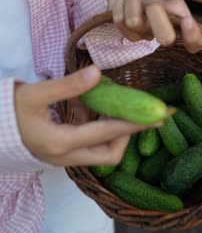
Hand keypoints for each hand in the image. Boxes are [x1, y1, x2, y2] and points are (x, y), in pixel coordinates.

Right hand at [15, 66, 154, 166]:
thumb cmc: (9, 110)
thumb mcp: (36, 93)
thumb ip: (68, 86)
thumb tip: (97, 73)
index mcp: (61, 143)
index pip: (107, 135)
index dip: (134, 125)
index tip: (156, 117)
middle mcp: (65, 157)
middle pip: (109, 155)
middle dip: (127, 135)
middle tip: (137, 114)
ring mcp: (63, 160)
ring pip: (100, 153)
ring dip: (113, 133)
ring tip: (117, 108)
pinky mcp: (60, 155)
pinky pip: (88, 147)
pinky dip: (98, 131)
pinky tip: (93, 110)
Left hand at [106, 0, 201, 52]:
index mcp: (180, 17)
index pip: (194, 42)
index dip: (192, 37)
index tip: (187, 21)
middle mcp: (165, 29)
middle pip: (166, 39)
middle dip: (157, 17)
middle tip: (153, 2)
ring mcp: (145, 33)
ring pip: (136, 24)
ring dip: (133, 3)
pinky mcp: (127, 33)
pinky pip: (120, 21)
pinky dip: (120, 6)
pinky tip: (123, 1)